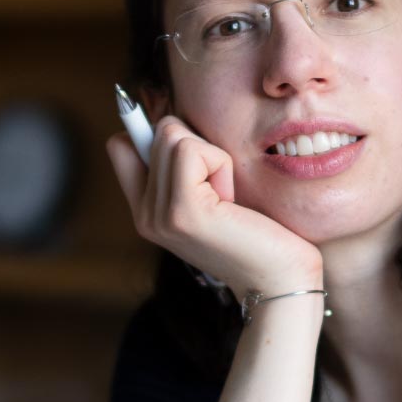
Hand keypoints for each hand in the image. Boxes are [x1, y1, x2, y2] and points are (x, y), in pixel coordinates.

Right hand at [106, 117, 322, 298]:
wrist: (280, 280)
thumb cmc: (259, 233)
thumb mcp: (213, 195)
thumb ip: (185, 167)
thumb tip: (172, 120)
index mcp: (147, 211)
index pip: (121, 145)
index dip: (159, 136)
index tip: (199, 162)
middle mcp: (144, 215)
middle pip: (158, 131)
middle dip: (201, 147)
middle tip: (223, 193)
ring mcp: (158, 215)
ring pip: (173, 134)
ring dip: (213, 156)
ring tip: (228, 199)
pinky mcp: (182, 211)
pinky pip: (193, 150)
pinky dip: (220, 164)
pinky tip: (231, 201)